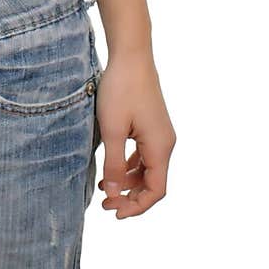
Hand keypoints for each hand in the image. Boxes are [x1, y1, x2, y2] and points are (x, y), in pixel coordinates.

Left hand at [94, 48, 176, 217]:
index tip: (114, 213)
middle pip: (153, 182)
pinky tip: (111, 167)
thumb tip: (113, 193)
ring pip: (147, 169)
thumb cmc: (121, 89)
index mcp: (160, 147)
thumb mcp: (112, 129)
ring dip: (128, 181)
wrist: (131, 55)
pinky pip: (143, 154)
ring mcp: (160, 133)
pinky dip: (129, 166)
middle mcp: (165, 142)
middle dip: (130, 197)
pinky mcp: (151, 125)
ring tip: (103, 187)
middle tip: (105, 203)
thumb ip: (114, 163)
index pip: (156, 190)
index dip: (137, 207)